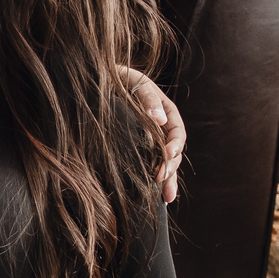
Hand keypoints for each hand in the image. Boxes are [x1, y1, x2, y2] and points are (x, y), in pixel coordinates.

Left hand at [121, 67, 184, 204]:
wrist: (101, 83)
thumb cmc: (121, 79)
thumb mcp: (136, 83)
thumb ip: (148, 99)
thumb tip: (159, 119)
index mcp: (166, 113)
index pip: (177, 132)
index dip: (175, 145)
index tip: (167, 154)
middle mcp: (162, 130)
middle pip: (174, 152)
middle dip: (170, 167)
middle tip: (159, 178)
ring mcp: (152, 142)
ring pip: (166, 164)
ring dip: (168, 180)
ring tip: (165, 197)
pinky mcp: (140, 151)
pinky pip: (152, 167)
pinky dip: (157, 182)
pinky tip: (157, 197)